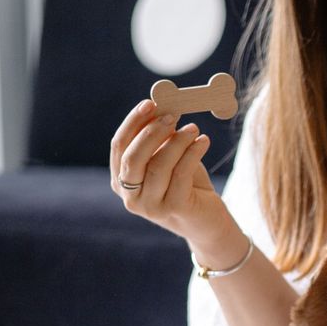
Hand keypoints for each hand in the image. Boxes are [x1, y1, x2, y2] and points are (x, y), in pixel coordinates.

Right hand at [109, 100, 234, 244]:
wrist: (207, 221)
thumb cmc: (186, 185)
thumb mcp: (169, 159)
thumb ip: (160, 140)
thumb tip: (161, 109)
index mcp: (121, 180)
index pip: (119, 146)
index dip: (133, 122)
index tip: (150, 103)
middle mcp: (130, 197)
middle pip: (132, 157)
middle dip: (151, 132)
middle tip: (172, 114)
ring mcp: (150, 206)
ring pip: (158, 165)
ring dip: (177, 141)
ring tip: (194, 129)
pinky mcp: (174, 209)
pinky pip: (181, 173)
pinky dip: (193, 152)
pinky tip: (203, 141)